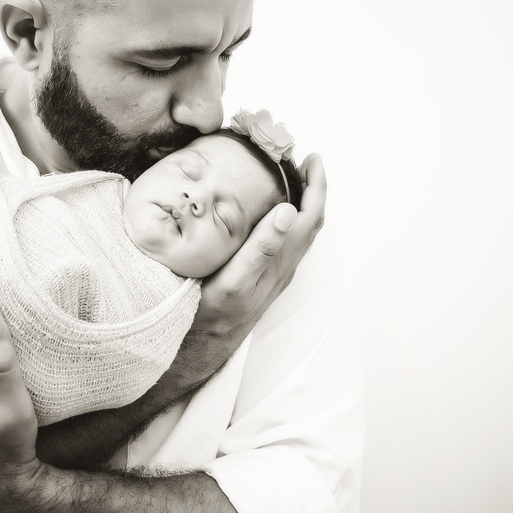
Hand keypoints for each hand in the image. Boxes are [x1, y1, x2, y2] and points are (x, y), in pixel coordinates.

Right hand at [176, 153, 325, 388]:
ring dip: (302, 202)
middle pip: (309, 224)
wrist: (197, 353)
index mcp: (275, 264)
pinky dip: (290, 218)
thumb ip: (260, 248)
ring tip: (292, 176)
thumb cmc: (204, 317)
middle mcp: (280, 271)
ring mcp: (274, 277)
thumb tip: (288, 211)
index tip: (311, 159)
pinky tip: (274, 209)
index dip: (315, 187)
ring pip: (300, 234)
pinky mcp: (266, 282)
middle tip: (302, 159)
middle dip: (312, 189)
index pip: (308, 218)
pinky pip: (288, 243)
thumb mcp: (230, 282)